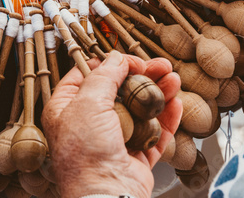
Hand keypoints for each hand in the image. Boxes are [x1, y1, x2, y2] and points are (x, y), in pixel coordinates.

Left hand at [41, 51, 181, 197]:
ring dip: (157, 91)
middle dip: (142, 75)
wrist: (106, 196)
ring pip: (139, 109)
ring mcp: (113, 139)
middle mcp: (89, 123)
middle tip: (159, 66)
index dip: (111, 63)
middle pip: (119, 90)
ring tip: (173, 79)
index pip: (88, 75)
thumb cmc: (85, 155)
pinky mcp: (134, 155)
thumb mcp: (87, 103)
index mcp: (67, 109)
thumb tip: (115, 58)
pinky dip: (166, 117)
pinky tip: (175, 102)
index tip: (131, 60)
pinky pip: (153, 132)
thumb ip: (103, 76)